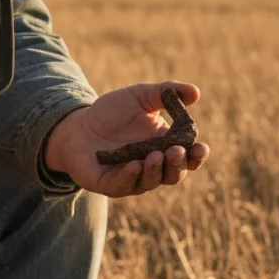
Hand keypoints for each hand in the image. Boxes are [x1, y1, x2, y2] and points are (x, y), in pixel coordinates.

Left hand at [44, 82, 209, 197]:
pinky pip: (125, 186)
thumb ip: (166, 92)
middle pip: (174, 173)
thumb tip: (195, 93)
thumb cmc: (113, 112)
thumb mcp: (141, 95)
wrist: (77, 125)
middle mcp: (153, 166)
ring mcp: (133, 178)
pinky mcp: (110, 184)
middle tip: (176, 151)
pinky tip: (135, 165)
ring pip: (152, 182)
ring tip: (156, 155)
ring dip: (156, 170)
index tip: (201, 147)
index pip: (188, 157)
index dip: (197, 155)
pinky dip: (131, 177)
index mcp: (165, 147)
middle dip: (178, 164)